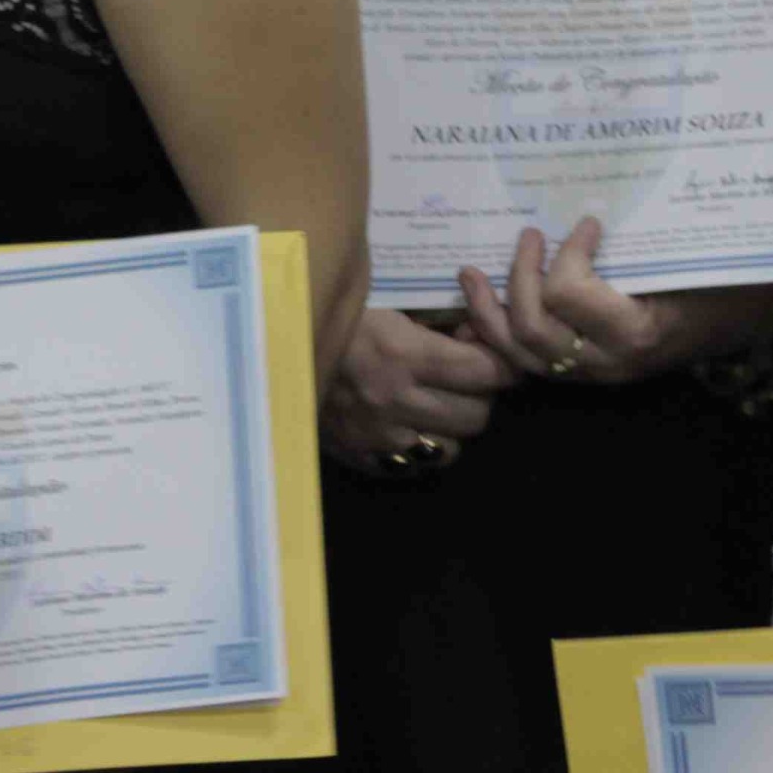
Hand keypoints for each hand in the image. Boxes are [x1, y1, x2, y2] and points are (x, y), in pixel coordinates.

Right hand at [318, 306, 514, 469]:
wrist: (271, 348)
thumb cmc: (336, 316)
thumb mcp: (387, 304)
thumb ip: (435, 320)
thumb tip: (477, 331)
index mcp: (403, 355)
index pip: (485, 372)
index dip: (500, 363)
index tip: (496, 355)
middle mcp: (394, 401)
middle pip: (477, 415)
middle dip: (481, 395)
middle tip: (468, 378)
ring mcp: (378, 437)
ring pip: (452, 448)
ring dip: (453, 426)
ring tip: (439, 403)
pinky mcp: (361, 458)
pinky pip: (416, 468)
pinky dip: (423, 449)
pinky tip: (413, 426)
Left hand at [456, 220, 770, 387]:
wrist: (747, 320)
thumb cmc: (726, 281)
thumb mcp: (694, 257)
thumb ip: (644, 238)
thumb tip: (597, 195)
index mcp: (635, 331)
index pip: (567, 294)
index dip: (567, 252)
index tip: (587, 224)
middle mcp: (606, 361)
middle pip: (531, 326)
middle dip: (518, 275)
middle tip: (530, 234)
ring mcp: (592, 373)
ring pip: (518, 354)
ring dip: (487, 311)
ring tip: (470, 275)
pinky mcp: (583, 373)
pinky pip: (526, 365)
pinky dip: (495, 338)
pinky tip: (477, 314)